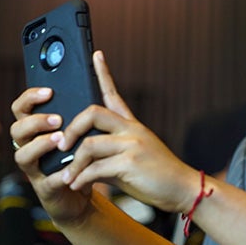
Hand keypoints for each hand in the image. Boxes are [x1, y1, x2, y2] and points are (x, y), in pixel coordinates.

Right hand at [10, 86, 93, 226]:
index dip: (30, 97)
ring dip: (40, 145)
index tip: (49, 91)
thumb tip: (98, 77)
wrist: (82, 195)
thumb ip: (82, 112)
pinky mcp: (45, 189)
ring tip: (60, 139)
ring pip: (23, 154)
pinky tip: (70, 169)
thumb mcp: (82, 134)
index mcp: (36, 130)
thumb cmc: (81, 158)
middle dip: (35, 121)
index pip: (21, 108)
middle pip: (17, 129)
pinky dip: (57, 175)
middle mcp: (29, 147)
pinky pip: (46, 181)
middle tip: (58, 119)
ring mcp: (35, 169)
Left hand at [55, 51, 199, 213]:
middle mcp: (132, 131)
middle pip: (92, 113)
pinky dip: (81, 178)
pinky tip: (77, 186)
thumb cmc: (159, 178)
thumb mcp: (136, 159)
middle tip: (61, 145)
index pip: (114, 95)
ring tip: (68, 177)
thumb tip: (84, 160)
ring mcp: (132, 145)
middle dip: (71, 129)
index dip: (104, 73)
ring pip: (89, 144)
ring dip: (73, 164)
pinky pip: (95, 168)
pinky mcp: (130, 164)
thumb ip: (111, 155)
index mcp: (133, 127)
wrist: (184, 189)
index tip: (96, 55)